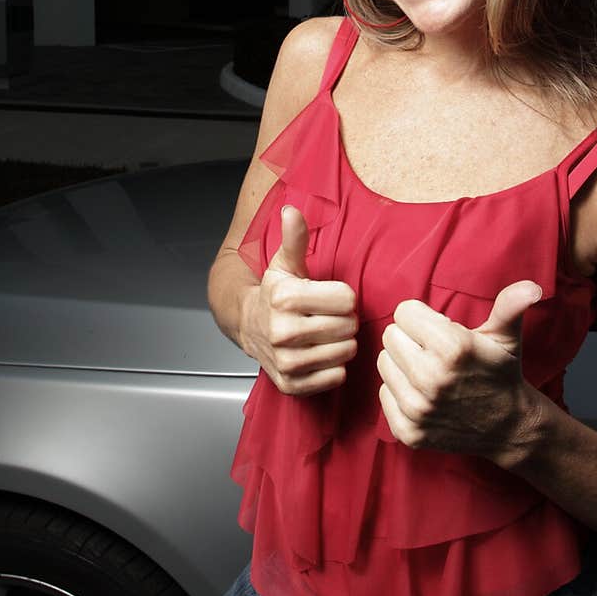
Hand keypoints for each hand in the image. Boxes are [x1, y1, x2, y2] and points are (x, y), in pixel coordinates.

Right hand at [240, 205, 357, 395]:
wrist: (248, 326)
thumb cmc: (274, 295)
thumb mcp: (284, 264)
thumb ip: (294, 238)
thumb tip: (291, 211)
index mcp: (284, 298)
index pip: (347, 299)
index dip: (342, 297)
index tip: (327, 298)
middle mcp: (283, 332)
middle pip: (348, 326)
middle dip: (343, 320)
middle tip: (326, 317)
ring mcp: (287, 361)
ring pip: (345, 352)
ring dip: (340, 344)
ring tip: (323, 335)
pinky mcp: (292, 384)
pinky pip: (336, 377)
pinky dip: (333, 367)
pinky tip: (319, 355)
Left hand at [377, 281, 543, 462]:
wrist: (508, 427)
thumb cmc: (501, 373)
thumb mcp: (505, 337)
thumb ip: (510, 306)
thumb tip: (531, 287)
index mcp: (452, 348)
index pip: (403, 312)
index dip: (421, 318)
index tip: (438, 331)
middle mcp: (430, 378)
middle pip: (390, 335)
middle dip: (409, 338)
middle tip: (432, 351)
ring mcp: (417, 409)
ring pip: (384, 363)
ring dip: (402, 364)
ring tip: (428, 370)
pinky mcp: (408, 431)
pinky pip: (383, 394)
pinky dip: (398, 392)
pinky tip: (422, 393)